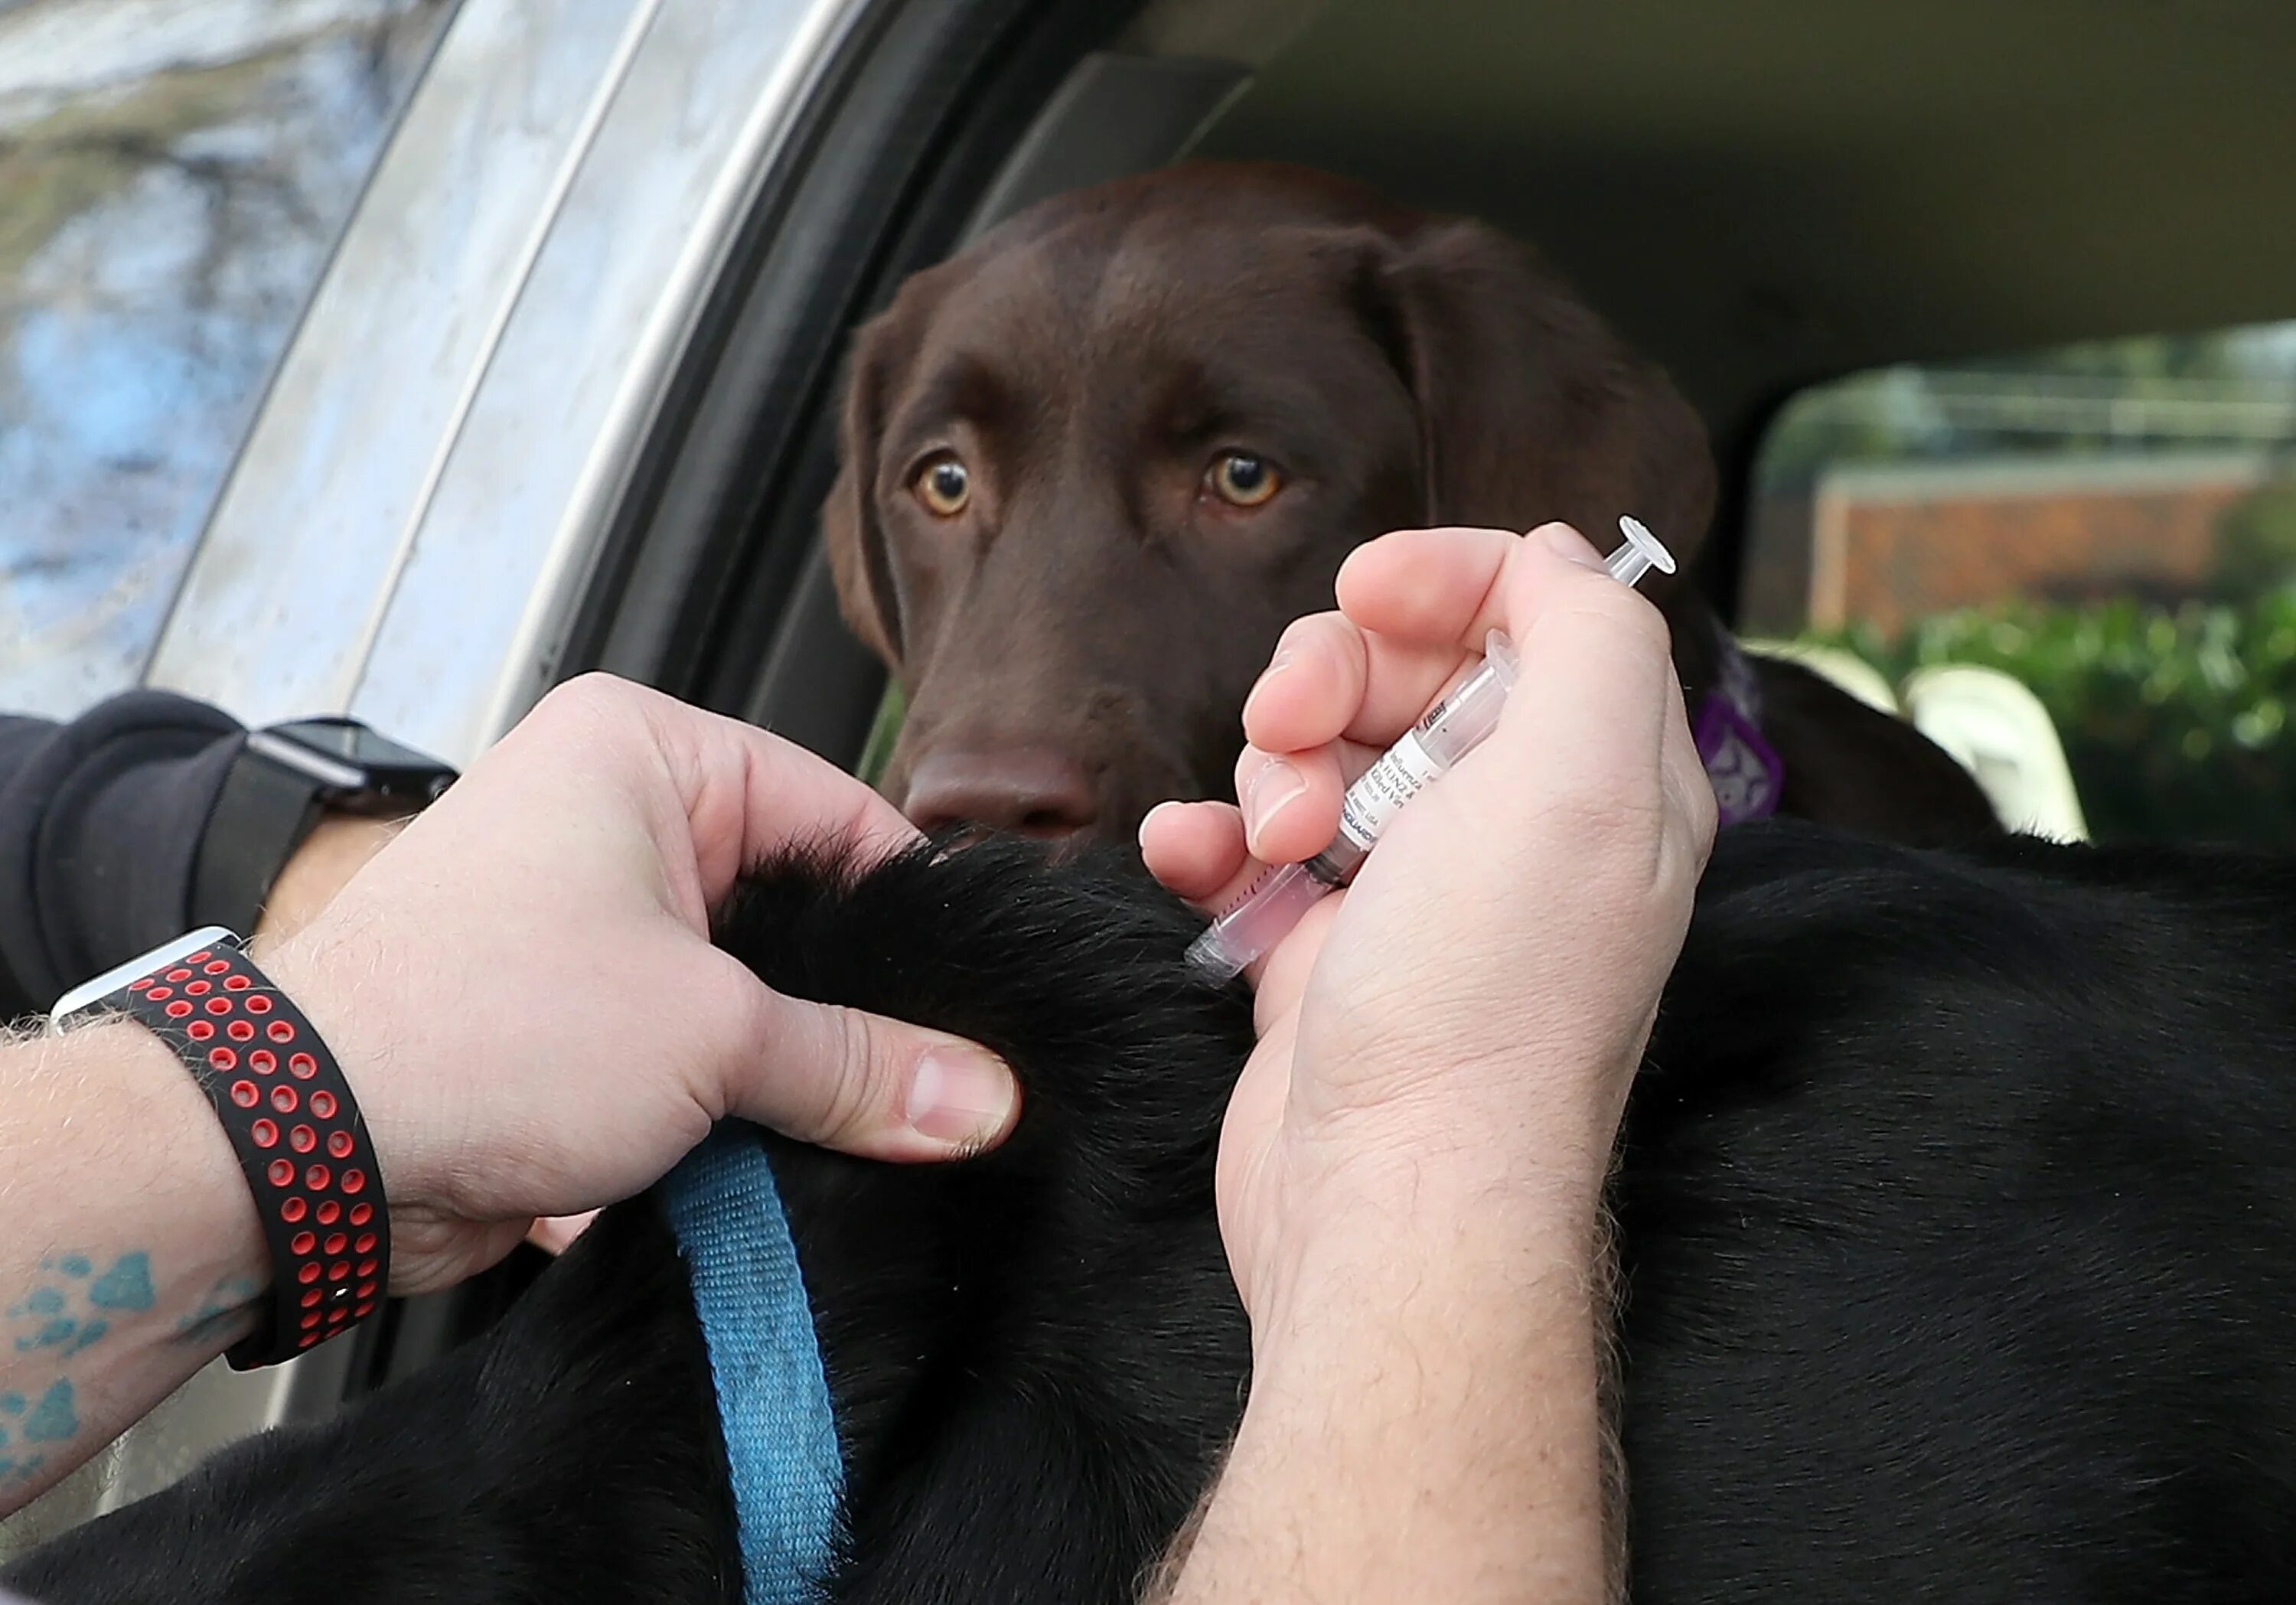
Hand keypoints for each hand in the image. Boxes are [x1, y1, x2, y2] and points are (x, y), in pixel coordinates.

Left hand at [262, 675, 1018, 1293]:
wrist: (297, 1151)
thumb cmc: (471, 1030)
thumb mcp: (712, 1036)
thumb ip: (859, 1064)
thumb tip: (978, 1096)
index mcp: (644, 752)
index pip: (839, 815)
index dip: (915, 918)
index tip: (982, 1005)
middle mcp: (608, 819)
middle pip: (792, 916)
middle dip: (847, 1011)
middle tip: (930, 1084)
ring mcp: (578, 923)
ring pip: (739, 998)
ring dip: (779, 1076)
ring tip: (851, 1133)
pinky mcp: (557, 1020)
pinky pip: (679, 1057)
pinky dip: (716, 1116)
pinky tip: (763, 1171)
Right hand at [1142, 523, 1715, 1329]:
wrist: (1388, 1198)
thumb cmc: (1486, 1002)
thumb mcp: (1581, 780)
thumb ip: (1591, 638)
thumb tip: (1561, 559)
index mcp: (1601, 777)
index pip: (1531, 611)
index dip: (1444, 579)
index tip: (1367, 595)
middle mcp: (1518, 828)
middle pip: (1409, 672)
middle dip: (1332, 680)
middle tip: (1293, 733)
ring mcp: (1418, 894)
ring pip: (1321, 752)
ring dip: (1271, 764)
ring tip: (1275, 838)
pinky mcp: (1328, 955)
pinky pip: (1253, 850)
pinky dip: (1212, 837)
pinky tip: (1194, 856)